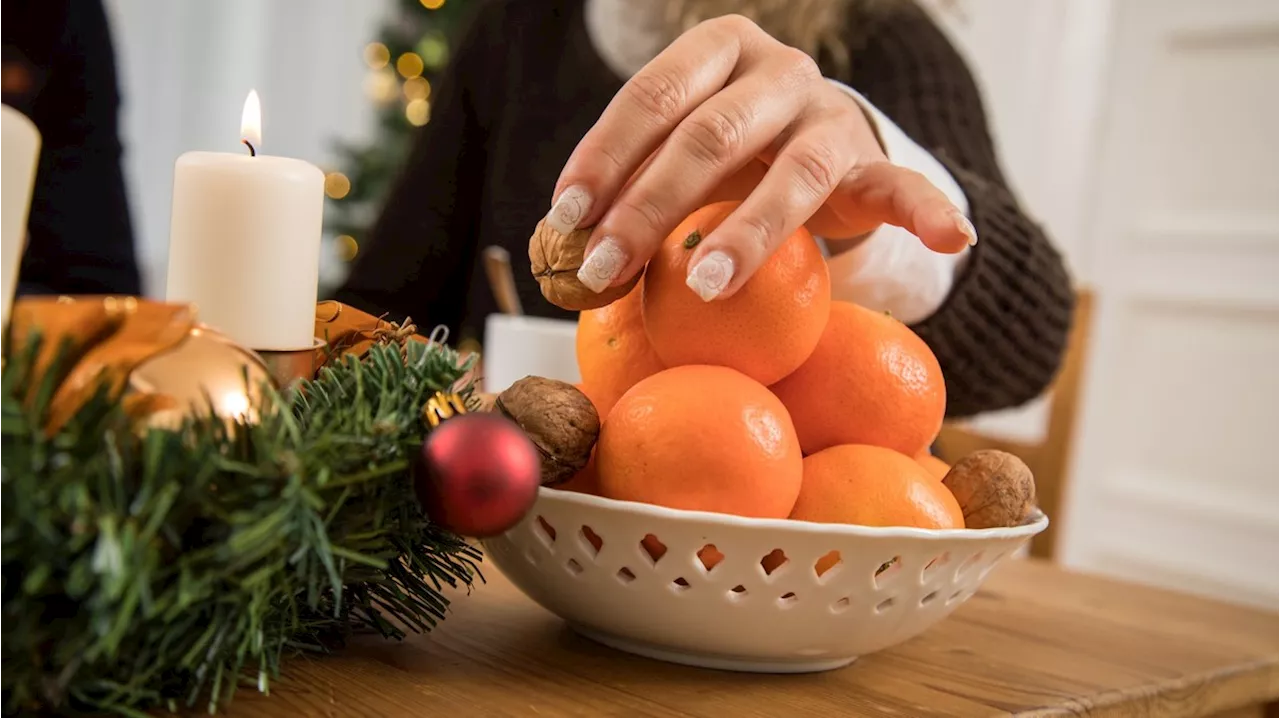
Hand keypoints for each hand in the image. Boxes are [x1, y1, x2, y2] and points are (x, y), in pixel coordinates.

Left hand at [547, 15, 974, 301]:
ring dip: (749, 232)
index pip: (652, 96)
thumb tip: (552, 256)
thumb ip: (628, 188)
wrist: (815, 141)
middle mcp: (778, 71)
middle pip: (710, 136)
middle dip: (649, 208)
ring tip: (708, 285)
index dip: (605, 154)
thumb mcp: (677, 153)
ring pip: (794, 170)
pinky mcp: (875, 163)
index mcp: (717, 51)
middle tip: (602, 273)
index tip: (565, 214)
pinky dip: (926, 212)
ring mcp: (831, 115)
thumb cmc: (725, 154)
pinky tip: (950, 237)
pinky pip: (902, 187)